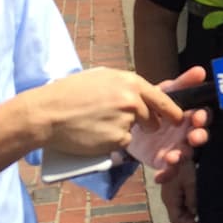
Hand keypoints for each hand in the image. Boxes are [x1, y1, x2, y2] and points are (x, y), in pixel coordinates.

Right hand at [28, 67, 185, 156]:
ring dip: (124, 132)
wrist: (45, 113)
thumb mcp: (101, 78)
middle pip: (153, 119)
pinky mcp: (118, 139)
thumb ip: (125, 85)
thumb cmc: (68, 93)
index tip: (178, 118)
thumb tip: (141, 93)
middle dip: (145, 124)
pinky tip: (93, 133)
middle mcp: (133, 100)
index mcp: (130, 82)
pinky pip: (122, 144)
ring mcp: (126, 120)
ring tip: (97, 123)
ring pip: (135, 132)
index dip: (172, 110)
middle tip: (118, 120)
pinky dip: (111, 142)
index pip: (162, 98)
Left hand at [127, 67, 209, 181]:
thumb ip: (182, 83)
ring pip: (186, 155)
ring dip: (182, 156)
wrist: (126, 120)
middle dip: (199, 138)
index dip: (202, 117)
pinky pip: (169, 171)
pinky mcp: (163, 162)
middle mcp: (186, 133)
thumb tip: (201, 70)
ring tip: (173, 156)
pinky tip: (160, 176)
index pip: (203, 116)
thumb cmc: (150, 105)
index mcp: (188, 115)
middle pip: (199, 137)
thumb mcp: (164, 92)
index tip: (197, 116)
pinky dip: (166, 174)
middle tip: (193, 138)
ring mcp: (177, 148)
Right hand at [160, 159, 197, 222]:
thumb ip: (193, 200)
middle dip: (191, 216)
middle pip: (178, 215)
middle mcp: (167, 198)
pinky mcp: (174, 187)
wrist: (177, 149)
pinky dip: (190, 201)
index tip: (201, 220)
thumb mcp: (191, 183)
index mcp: (169, 199)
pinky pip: (181, 199)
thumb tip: (196, 214)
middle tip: (203, 212)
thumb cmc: (184, 166)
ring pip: (180, 208)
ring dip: (191, 208)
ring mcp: (170, 193)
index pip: (176, 220)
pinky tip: (198, 196)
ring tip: (202, 204)